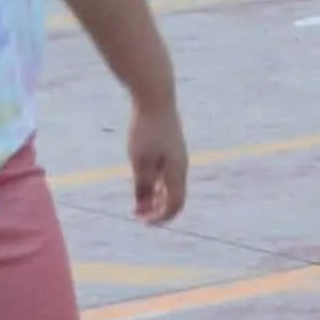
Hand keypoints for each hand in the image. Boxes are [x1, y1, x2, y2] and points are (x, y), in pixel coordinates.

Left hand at [126, 92, 189, 223]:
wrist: (156, 98)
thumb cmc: (146, 130)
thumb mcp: (140, 162)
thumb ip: (142, 186)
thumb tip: (142, 206)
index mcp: (177, 172)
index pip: (175, 204)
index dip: (160, 217)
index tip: (142, 221)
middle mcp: (181, 166)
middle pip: (175, 197)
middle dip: (158, 209)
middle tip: (138, 215)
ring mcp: (177, 156)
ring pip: (170, 186)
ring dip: (156, 197)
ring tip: (137, 202)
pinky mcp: (171, 148)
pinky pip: (167, 173)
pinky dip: (156, 183)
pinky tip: (142, 181)